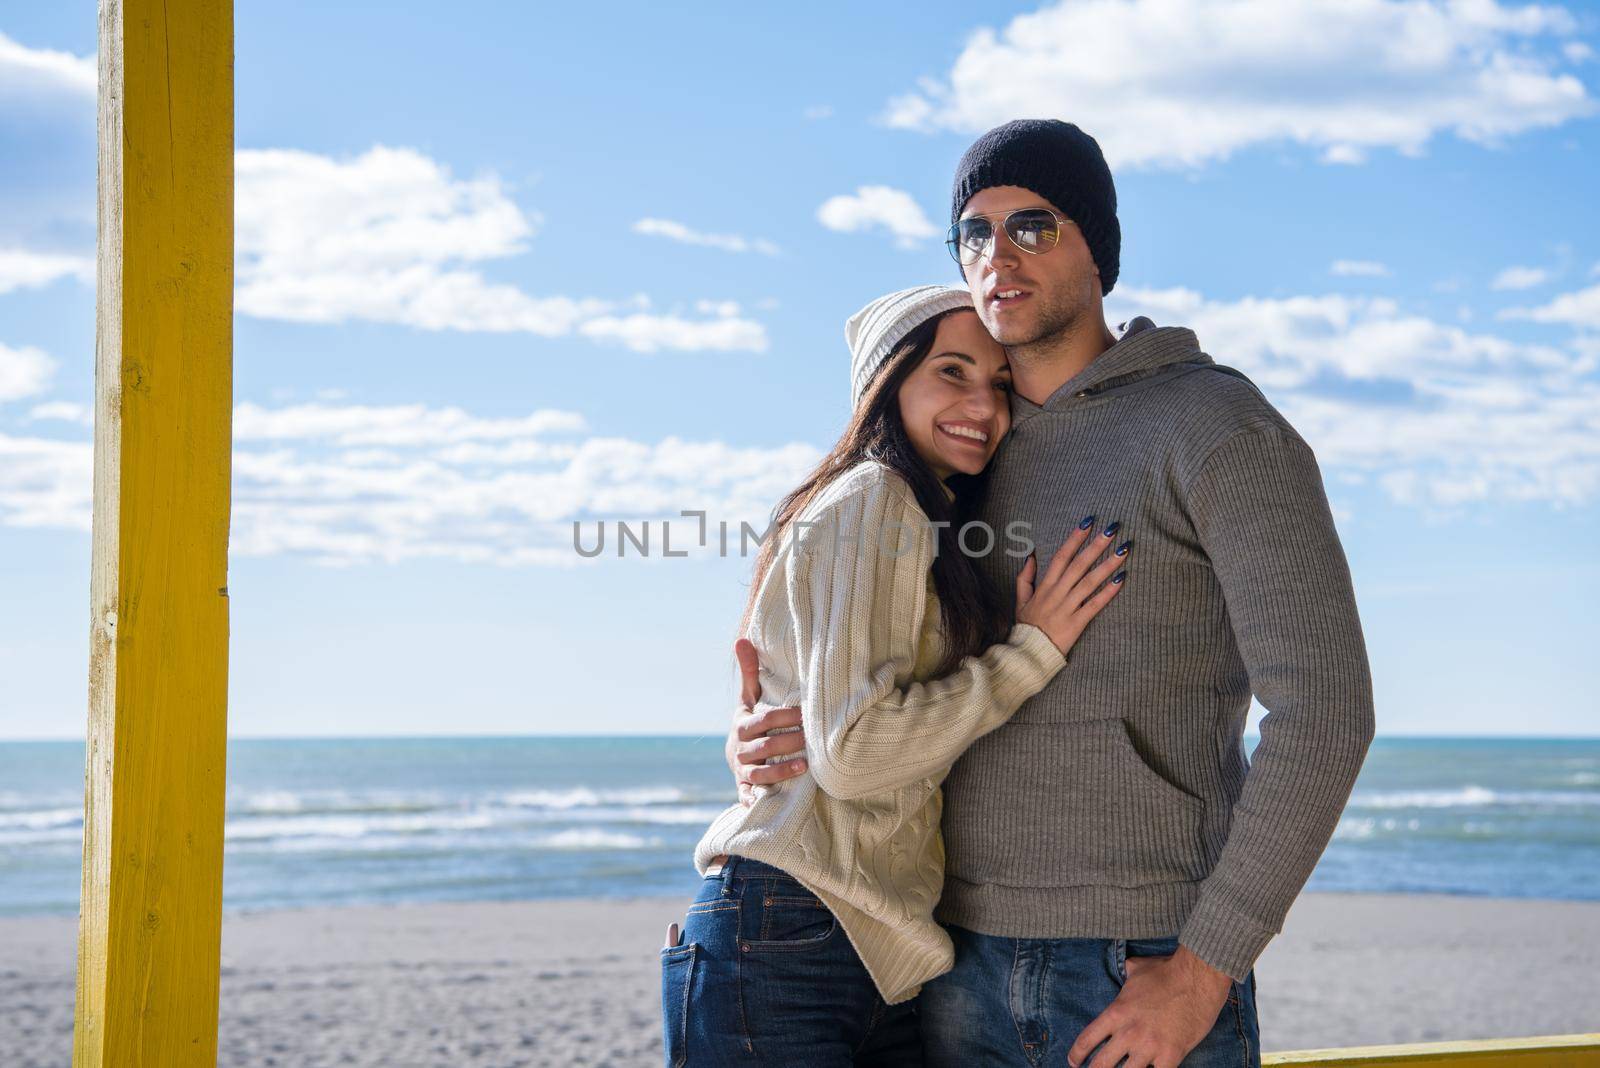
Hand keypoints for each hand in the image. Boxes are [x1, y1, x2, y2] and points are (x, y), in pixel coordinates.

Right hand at [725, 638, 807, 806]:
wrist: (736, 756)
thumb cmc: (750, 723)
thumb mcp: (748, 698)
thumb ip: (749, 671)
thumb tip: (741, 639)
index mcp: (741, 725)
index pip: (763, 720)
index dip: (785, 717)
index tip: (806, 713)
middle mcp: (739, 748)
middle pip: (765, 746)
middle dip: (789, 742)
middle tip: (814, 739)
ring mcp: (742, 770)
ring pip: (759, 772)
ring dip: (781, 771)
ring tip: (805, 766)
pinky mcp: (745, 789)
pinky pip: (748, 795)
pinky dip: (756, 799)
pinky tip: (769, 800)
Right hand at [1015, 519, 1128, 654]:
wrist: (1028, 653)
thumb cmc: (1027, 626)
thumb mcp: (1021, 600)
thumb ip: (1025, 577)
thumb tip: (1030, 555)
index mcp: (1045, 585)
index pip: (1061, 556)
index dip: (1075, 538)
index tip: (1088, 523)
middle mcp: (1057, 593)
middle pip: (1079, 564)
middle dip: (1096, 545)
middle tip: (1113, 528)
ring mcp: (1068, 608)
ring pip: (1090, 582)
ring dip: (1108, 564)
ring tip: (1124, 550)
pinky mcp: (1077, 623)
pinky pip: (1095, 605)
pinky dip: (1108, 592)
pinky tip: (1122, 580)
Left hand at [1067, 945, 1232, 1067]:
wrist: (1197, 977)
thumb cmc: (1167, 970)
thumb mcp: (1137, 969)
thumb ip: (1126, 972)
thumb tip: (1125, 966)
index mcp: (1116, 1013)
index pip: (1087, 1039)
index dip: (1077, 1054)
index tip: (1073, 1062)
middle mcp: (1129, 1033)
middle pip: (1101, 1064)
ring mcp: (1149, 1047)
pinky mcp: (1171, 1055)